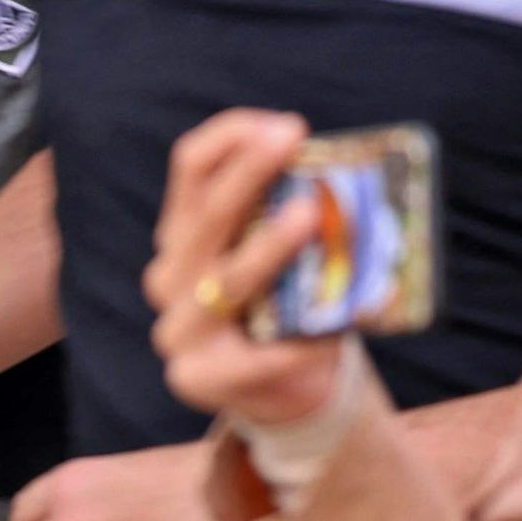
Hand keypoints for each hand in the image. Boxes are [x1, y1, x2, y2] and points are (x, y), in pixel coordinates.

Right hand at [145, 109, 349, 428]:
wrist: (281, 394)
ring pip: (226, 280)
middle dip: (248, 172)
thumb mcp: (275, 254)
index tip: (286, 126)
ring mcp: (179, 330)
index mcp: (182, 234)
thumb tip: (351, 176)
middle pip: (205, 216)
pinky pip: (257, 354)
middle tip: (292, 140)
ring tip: (311, 216)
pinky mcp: (198, 378)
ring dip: (269, 246)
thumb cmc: (284, 310)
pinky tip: (340, 327)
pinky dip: (300, 340)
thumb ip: (290, 216)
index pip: (191, 168)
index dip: (232, 137)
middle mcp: (170, 276)